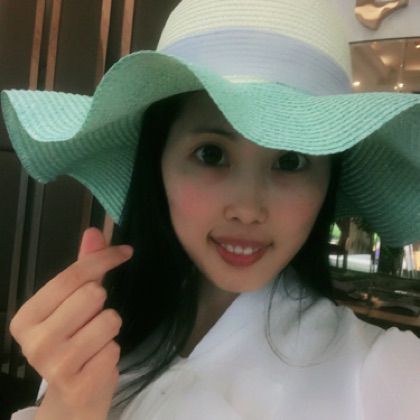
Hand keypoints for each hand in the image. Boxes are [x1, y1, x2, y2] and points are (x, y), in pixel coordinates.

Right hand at [9, 227, 132, 419]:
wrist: (70, 401)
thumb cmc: (71, 346)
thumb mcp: (72, 305)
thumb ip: (84, 269)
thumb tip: (94, 231)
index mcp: (27, 317)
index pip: (73, 275)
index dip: (104, 258)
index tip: (125, 251)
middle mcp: (33, 341)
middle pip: (93, 294)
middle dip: (102, 304)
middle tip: (90, 321)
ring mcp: (54, 365)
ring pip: (109, 319)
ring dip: (109, 329)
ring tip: (94, 343)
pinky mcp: (79, 383)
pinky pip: (115, 348)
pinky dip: (112, 351)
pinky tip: (97, 362)